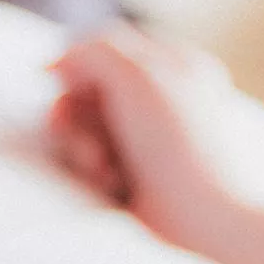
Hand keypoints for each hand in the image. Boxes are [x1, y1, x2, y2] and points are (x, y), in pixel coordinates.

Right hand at [45, 23, 237, 239]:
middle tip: (89, 138)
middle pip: (86, 90)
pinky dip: (93, 172)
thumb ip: (94, 50)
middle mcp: (162, 97)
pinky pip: (90, 161)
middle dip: (77, 116)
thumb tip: (60, 61)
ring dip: (82, 147)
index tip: (70, 83)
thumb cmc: (179, 143)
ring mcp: (147, 137)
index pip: (106, 46)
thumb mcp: (139, 75)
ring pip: (83, 127)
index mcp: (174, 63)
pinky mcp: (133, 173)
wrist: (204, 217)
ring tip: (104, 169)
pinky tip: (114, 184)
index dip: (81, 66)